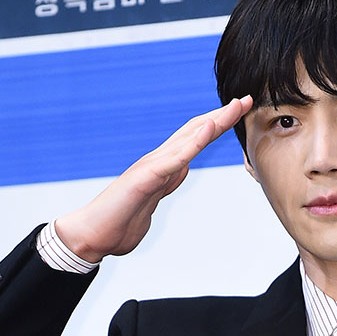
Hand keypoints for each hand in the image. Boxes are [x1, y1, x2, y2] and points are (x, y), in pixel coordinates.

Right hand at [54, 96, 252, 261]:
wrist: (91, 235)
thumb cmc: (119, 221)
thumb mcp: (153, 199)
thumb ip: (167, 183)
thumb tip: (181, 170)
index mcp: (163, 167)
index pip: (195, 140)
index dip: (218, 125)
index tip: (240, 113)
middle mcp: (158, 161)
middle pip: (195, 132)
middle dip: (222, 116)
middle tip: (246, 100)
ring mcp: (151, 168)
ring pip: (187, 139)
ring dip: (213, 122)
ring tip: (234, 107)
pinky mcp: (144, 179)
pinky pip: (173, 160)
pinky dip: (192, 144)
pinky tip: (207, 130)